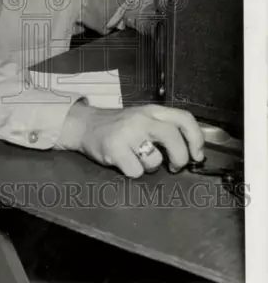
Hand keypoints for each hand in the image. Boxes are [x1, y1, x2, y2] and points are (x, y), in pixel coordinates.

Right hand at [58, 102, 204, 177]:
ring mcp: (127, 133)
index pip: (183, 118)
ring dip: (151, 166)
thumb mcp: (143, 118)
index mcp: (152, 110)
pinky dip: (133, 172)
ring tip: (139, 159)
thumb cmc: (119, 126)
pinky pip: (136, 171)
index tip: (198, 155)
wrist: (85, 125)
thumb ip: (164, 128)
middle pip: (173, 137)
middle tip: (176, 167)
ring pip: (155, 159)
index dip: (196, 138)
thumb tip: (192, 152)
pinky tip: (124, 162)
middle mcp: (141, 118)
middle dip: (180, 157)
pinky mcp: (114, 149)